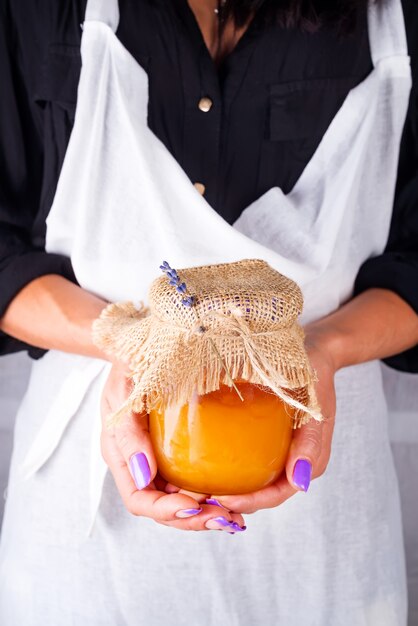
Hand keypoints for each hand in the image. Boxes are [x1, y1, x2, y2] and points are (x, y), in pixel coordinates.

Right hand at [100, 362, 245, 532]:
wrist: (140, 351)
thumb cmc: (129, 368)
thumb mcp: (123, 394)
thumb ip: (128, 434)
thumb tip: (144, 475)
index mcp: (123, 458)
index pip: (140, 500)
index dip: (165, 511)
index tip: (194, 506)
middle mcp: (141, 466)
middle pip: (164, 509)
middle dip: (194, 519)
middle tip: (226, 520)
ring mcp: (160, 462)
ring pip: (181, 501)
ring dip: (207, 512)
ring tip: (235, 516)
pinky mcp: (178, 453)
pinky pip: (193, 482)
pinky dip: (213, 493)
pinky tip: (235, 494)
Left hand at [210, 327, 336, 513]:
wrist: (313, 353)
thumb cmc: (314, 376)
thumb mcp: (316, 407)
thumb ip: (310, 445)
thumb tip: (299, 483)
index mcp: (307, 464)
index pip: (275, 495)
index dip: (249, 502)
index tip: (221, 501)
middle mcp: (290, 465)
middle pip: (258, 495)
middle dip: (230, 502)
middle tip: (198, 500)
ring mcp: (277, 453)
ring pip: (249, 482)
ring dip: (224, 490)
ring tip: (193, 488)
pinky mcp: (264, 441)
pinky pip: (244, 462)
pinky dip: (225, 468)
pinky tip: (200, 462)